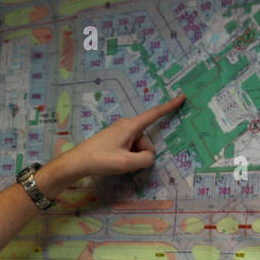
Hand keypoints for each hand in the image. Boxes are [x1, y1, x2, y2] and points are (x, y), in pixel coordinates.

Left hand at [45, 93, 185, 188]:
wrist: (78, 162)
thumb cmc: (100, 160)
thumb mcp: (126, 163)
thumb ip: (145, 159)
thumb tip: (150, 157)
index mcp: (131, 126)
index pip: (155, 114)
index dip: (170, 106)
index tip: (182, 97)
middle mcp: (126, 125)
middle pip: (146, 140)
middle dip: (143, 153)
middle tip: (126, 162)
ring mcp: (120, 131)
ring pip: (139, 146)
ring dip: (134, 156)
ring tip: (118, 162)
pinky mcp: (115, 138)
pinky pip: (130, 147)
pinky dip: (128, 155)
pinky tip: (115, 161)